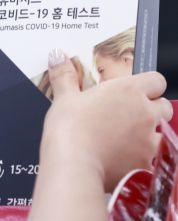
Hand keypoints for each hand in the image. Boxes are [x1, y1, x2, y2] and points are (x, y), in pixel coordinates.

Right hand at [43, 52, 171, 191]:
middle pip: (163, 106)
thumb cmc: (69, 129)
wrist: (73, 164)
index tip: (130, 94)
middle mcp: (145, 113)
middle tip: (124, 119)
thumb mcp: (63, 98)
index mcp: (128, 90)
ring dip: (147, 137)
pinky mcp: (147, 164)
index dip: (145, 87)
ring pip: (162, 134)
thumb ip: (65, 76)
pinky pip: (152, 162)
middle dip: (150, 112)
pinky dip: (140, 162)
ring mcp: (149, 139)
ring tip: (121, 143)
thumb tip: (57, 56)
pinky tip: (121, 163)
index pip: (156, 80)